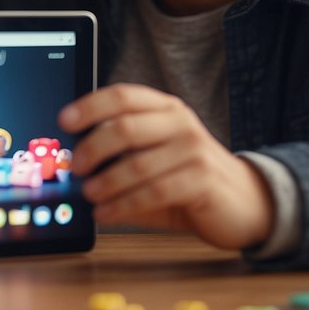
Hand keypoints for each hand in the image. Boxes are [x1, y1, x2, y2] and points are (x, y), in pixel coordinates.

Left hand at [59, 83, 273, 250]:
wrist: (244, 200)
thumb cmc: (188, 177)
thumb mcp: (156, 155)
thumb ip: (122, 153)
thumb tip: (73, 161)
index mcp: (166, 108)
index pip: (123, 96)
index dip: (90, 106)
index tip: (64, 121)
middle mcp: (180, 123)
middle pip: (124, 128)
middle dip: (92, 149)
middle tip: (74, 167)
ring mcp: (194, 150)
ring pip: (136, 165)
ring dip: (105, 183)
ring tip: (88, 195)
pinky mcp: (202, 181)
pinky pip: (153, 193)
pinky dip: (123, 206)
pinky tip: (106, 213)